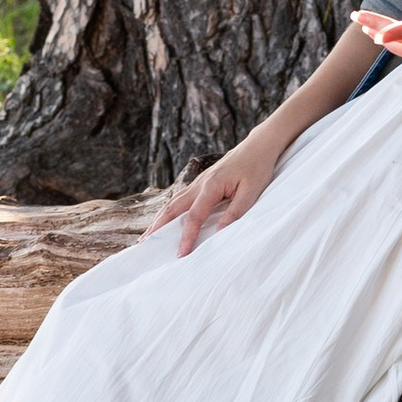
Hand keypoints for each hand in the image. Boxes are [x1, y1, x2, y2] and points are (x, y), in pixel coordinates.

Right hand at [153, 131, 285, 255]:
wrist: (257, 147)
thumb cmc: (256, 168)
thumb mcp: (251, 193)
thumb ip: (235, 213)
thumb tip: (218, 233)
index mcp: (211, 186)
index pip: (194, 216)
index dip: (187, 237)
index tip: (180, 254)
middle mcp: (199, 184)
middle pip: (173, 208)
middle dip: (158, 227)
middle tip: (144, 244)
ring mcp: (198, 182)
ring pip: (173, 203)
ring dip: (159, 219)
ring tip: (147, 236)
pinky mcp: (201, 183)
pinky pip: (180, 199)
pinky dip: (169, 211)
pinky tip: (165, 220)